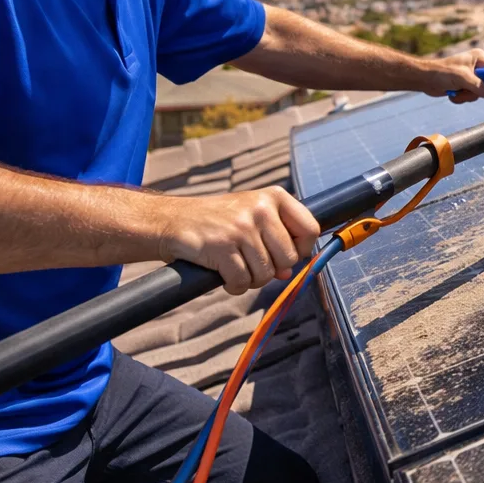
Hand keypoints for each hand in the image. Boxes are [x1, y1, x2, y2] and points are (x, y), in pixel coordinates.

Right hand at [150, 186, 320, 294]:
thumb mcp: (252, 218)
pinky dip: (233, 285)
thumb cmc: (218, 221)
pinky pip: (242, 281)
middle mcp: (260, 209)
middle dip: (272, 269)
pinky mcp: (222, 247)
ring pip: (266, 273)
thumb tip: (288, 272)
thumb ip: (276, 240)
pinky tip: (224, 275)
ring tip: (235, 266)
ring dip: (250, 279)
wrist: (173, 220)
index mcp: (274, 197)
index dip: (302, 249)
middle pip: (289, 258)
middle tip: (252, 263)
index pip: (310, 229)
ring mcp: (241, 228)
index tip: (285, 254)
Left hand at [423, 48, 483, 103]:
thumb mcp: (463, 78)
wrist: (425, 79)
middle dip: (478, 92)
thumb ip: (480, 86)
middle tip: (468, 89)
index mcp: (480, 58)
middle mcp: (478, 67)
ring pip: (481, 93)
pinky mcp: (465, 86)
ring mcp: (472, 77)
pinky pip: (471, 97)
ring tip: (456, 90)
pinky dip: (462, 98)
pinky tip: (453, 92)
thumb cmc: (441, 72)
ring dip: (468, 96)